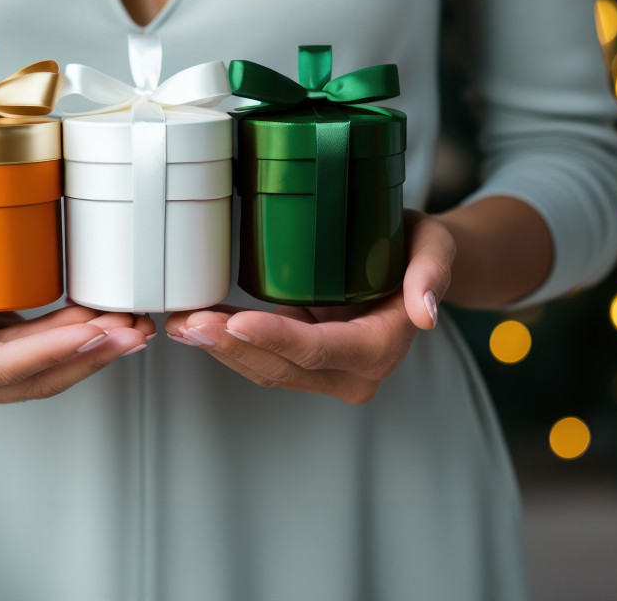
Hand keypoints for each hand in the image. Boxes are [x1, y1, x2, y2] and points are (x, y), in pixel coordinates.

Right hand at [0, 226, 154, 413]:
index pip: (2, 367)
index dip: (51, 352)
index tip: (92, 330)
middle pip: (37, 376)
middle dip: (91, 355)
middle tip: (134, 327)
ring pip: (51, 371)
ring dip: (97, 352)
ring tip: (137, 326)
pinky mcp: (2, 357)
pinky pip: (48, 355)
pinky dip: (83, 341)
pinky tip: (113, 321)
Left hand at [165, 209, 454, 403]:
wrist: (418, 263)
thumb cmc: (423, 248)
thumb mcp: (436, 247)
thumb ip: (431, 273)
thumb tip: (425, 313)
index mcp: (382, 346)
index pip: (321, 350)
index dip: (278, 338)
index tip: (237, 321)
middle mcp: (353, 370)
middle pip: (282, 367)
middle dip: (231, 346)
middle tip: (187, 321)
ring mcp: (326, 369)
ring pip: (265, 368)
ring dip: (220, 348)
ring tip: (179, 321)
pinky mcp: (304, 356)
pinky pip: (262, 356)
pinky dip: (229, 341)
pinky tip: (197, 322)